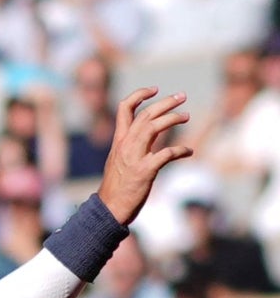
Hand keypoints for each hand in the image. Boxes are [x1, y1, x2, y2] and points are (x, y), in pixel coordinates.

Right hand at [97, 87, 192, 224]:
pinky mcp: (145, 171)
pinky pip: (166, 154)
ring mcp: (134, 157)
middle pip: (145, 114)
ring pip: (153, 127)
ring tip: (186, 116)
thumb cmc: (116, 186)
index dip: (139, 95)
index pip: (124, 108)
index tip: (154, 89)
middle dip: (165, 102)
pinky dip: (180, 151)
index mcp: (119, 141)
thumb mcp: (118, 160)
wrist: (109, 208)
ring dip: (172, 118)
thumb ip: (131, 146)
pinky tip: (188, 151)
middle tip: (182, 96)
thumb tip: (147, 137)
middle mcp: (125, 145)